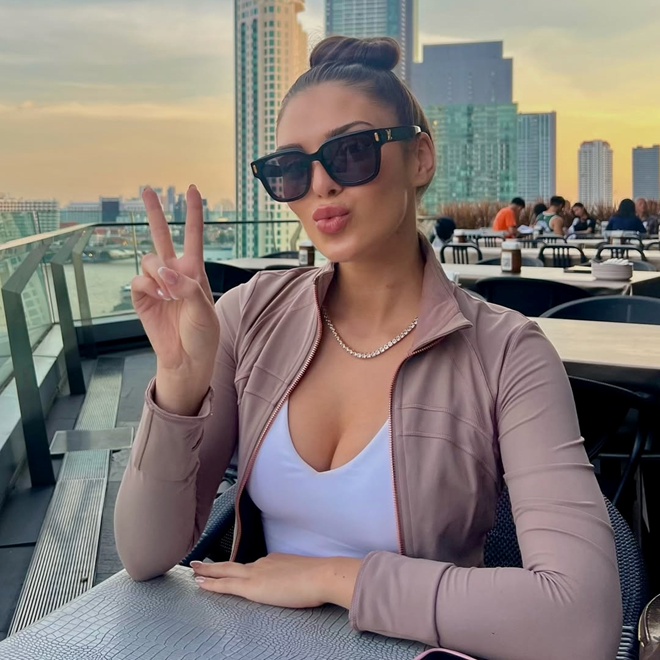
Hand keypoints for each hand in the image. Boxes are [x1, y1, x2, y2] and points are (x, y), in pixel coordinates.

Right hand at [131, 186, 219, 383]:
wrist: (186, 358)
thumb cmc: (202, 333)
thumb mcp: (204, 310)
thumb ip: (187, 287)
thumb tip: (164, 272)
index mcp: (194, 270)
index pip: (194, 236)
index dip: (193, 213)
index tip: (193, 189)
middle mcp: (174, 272)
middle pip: (162, 235)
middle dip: (154, 212)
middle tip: (147, 189)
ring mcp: (157, 284)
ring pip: (149, 259)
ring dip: (158, 272)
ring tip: (169, 293)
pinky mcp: (142, 297)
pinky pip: (138, 280)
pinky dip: (148, 286)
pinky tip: (159, 298)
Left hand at [190, 554, 360, 609]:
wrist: (321, 575)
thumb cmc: (321, 577)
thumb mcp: (308, 574)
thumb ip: (300, 578)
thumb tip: (302, 583)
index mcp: (276, 560)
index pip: (255, 565)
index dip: (242, 568)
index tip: (234, 568)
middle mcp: (263, 563)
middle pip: (234, 564)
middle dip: (215, 564)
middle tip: (199, 563)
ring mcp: (256, 573)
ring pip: (225, 571)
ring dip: (209, 571)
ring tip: (195, 571)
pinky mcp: (251, 586)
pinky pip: (225, 584)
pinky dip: (211, 583)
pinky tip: (201, 583)